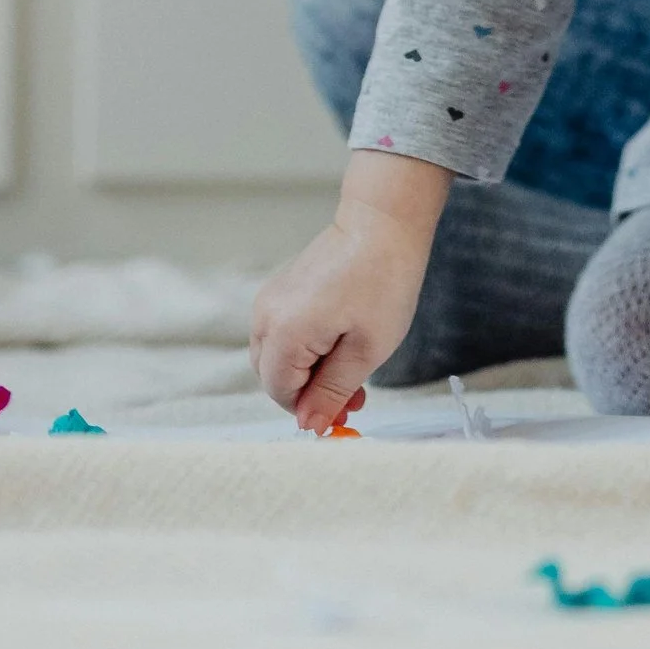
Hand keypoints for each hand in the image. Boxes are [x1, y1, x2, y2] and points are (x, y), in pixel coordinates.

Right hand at [250, 152, 450, 432]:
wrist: (382, 223)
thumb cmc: (383, 281)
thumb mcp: (366, 349)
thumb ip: (332, 391)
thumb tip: (309, 425)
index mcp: (284, 332)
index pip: (281, 393)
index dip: (311, 408)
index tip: (346, 409)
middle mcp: (266, 315)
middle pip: (273, 377)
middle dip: (310, 393)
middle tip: (355, 395)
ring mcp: (270, 299)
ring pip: (277, 358)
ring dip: (309, 372)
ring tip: (353, 372)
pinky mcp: (280, 290)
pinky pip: (282, 334)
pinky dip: (306, 349)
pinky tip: (340, 346)